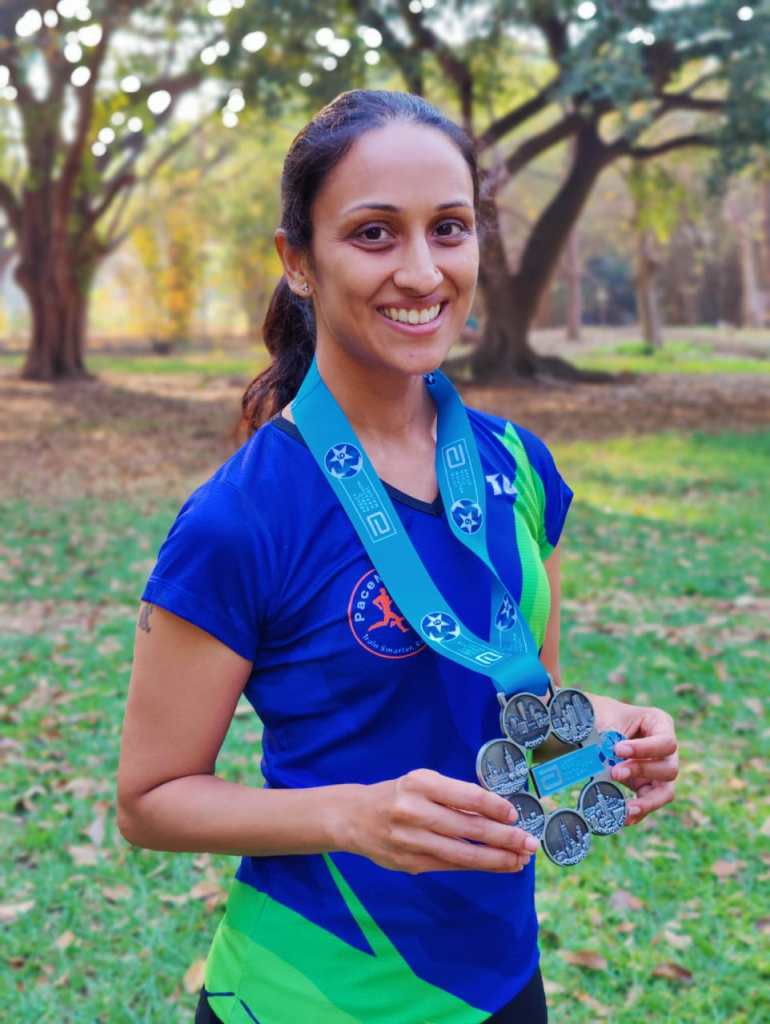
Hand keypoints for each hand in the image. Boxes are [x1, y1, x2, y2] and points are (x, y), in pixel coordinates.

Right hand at [346, 768, 539, 874]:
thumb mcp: (422, 782)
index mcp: (420, 784)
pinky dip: (477, 866)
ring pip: (463, 853)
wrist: (356, 817)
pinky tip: (497, 865)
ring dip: (496, 859)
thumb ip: (455, 795)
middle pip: (469, 828)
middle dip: (505, 838)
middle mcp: (415, 811)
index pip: (466, 796)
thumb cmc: (399, 795)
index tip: (515, 814)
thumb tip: (499, 811)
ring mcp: (411, 841)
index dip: (495, 807)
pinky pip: (451, 866)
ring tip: (520, 860)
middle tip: (530, 843)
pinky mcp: (411, 864)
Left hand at [592, 696, 678, 825]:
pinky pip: (649, 803)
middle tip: (615, 772)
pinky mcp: (646, 786)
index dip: (644, 750)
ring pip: (665, 791)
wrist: (588, 723)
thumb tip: (605, 760)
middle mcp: (664, 749)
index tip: (617, 750)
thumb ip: (607, 736)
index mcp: (659, 723)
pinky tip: (624, 818)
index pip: (664, 742)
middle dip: (642, 772)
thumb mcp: (604, 718)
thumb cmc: (600, 714)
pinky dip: (639, 812)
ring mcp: (657, 769)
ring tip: (626, 808)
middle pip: (669, 768)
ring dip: (646, 800)